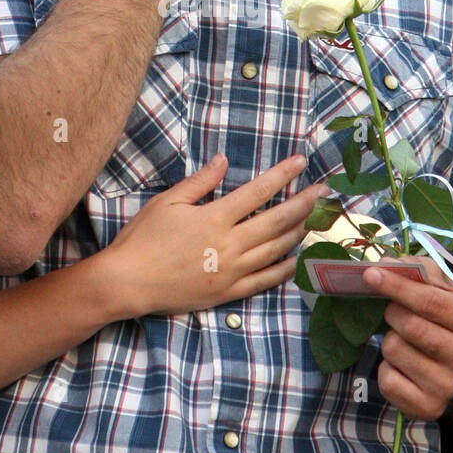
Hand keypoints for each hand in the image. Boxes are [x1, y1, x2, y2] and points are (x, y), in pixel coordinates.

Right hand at [103, 153, 328, 319]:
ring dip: (300, 232)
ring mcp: (231, 270)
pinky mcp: (228, 292)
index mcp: (215, 217)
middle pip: (277, 220)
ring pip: (276, 250)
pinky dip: (285, 269)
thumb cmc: (143, 239)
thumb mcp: (167, 202)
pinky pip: (265, 280)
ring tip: (316, 219)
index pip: (258, 192)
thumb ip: (200, 182)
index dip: (282, 175)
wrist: (127, 282)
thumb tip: (223, 160)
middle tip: (324, 191)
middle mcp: (229, 244)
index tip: (301, 163)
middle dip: (304, 203)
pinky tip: (298, 258)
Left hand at [362, 257, 452, 419]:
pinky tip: (403, 366)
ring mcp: (450, 387)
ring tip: (404, 341)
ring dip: (390, 340)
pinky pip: (388, 381)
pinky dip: (386, 369)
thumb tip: (385, 265)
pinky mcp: (429, 408)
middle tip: (393, 311)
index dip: (397, 286)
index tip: (370, 274)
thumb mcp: (446, 291)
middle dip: (393, 313)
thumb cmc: (450, 320)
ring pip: (395, 351)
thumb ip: (419, 271)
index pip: (430, 302)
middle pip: (411, 326)